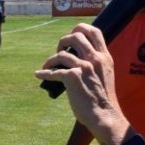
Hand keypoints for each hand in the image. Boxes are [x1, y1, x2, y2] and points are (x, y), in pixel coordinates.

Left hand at [35, 24, 131, 144]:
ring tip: (47, 65)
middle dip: (63, 40)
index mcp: (104, 57)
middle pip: (76, 35)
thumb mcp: (105, 75)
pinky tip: (39, 75)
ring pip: (61, 53)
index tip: (71, 37)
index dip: (80, 29)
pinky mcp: (72, 77)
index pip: (94, 31)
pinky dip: (44, 73)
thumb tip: (77, 59)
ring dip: (51, 59)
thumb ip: (95, 65)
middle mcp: (95, 58)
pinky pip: (53, 71)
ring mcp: (84, 66)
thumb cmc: (103, 100)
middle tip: (59, 50)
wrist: (105, 115)